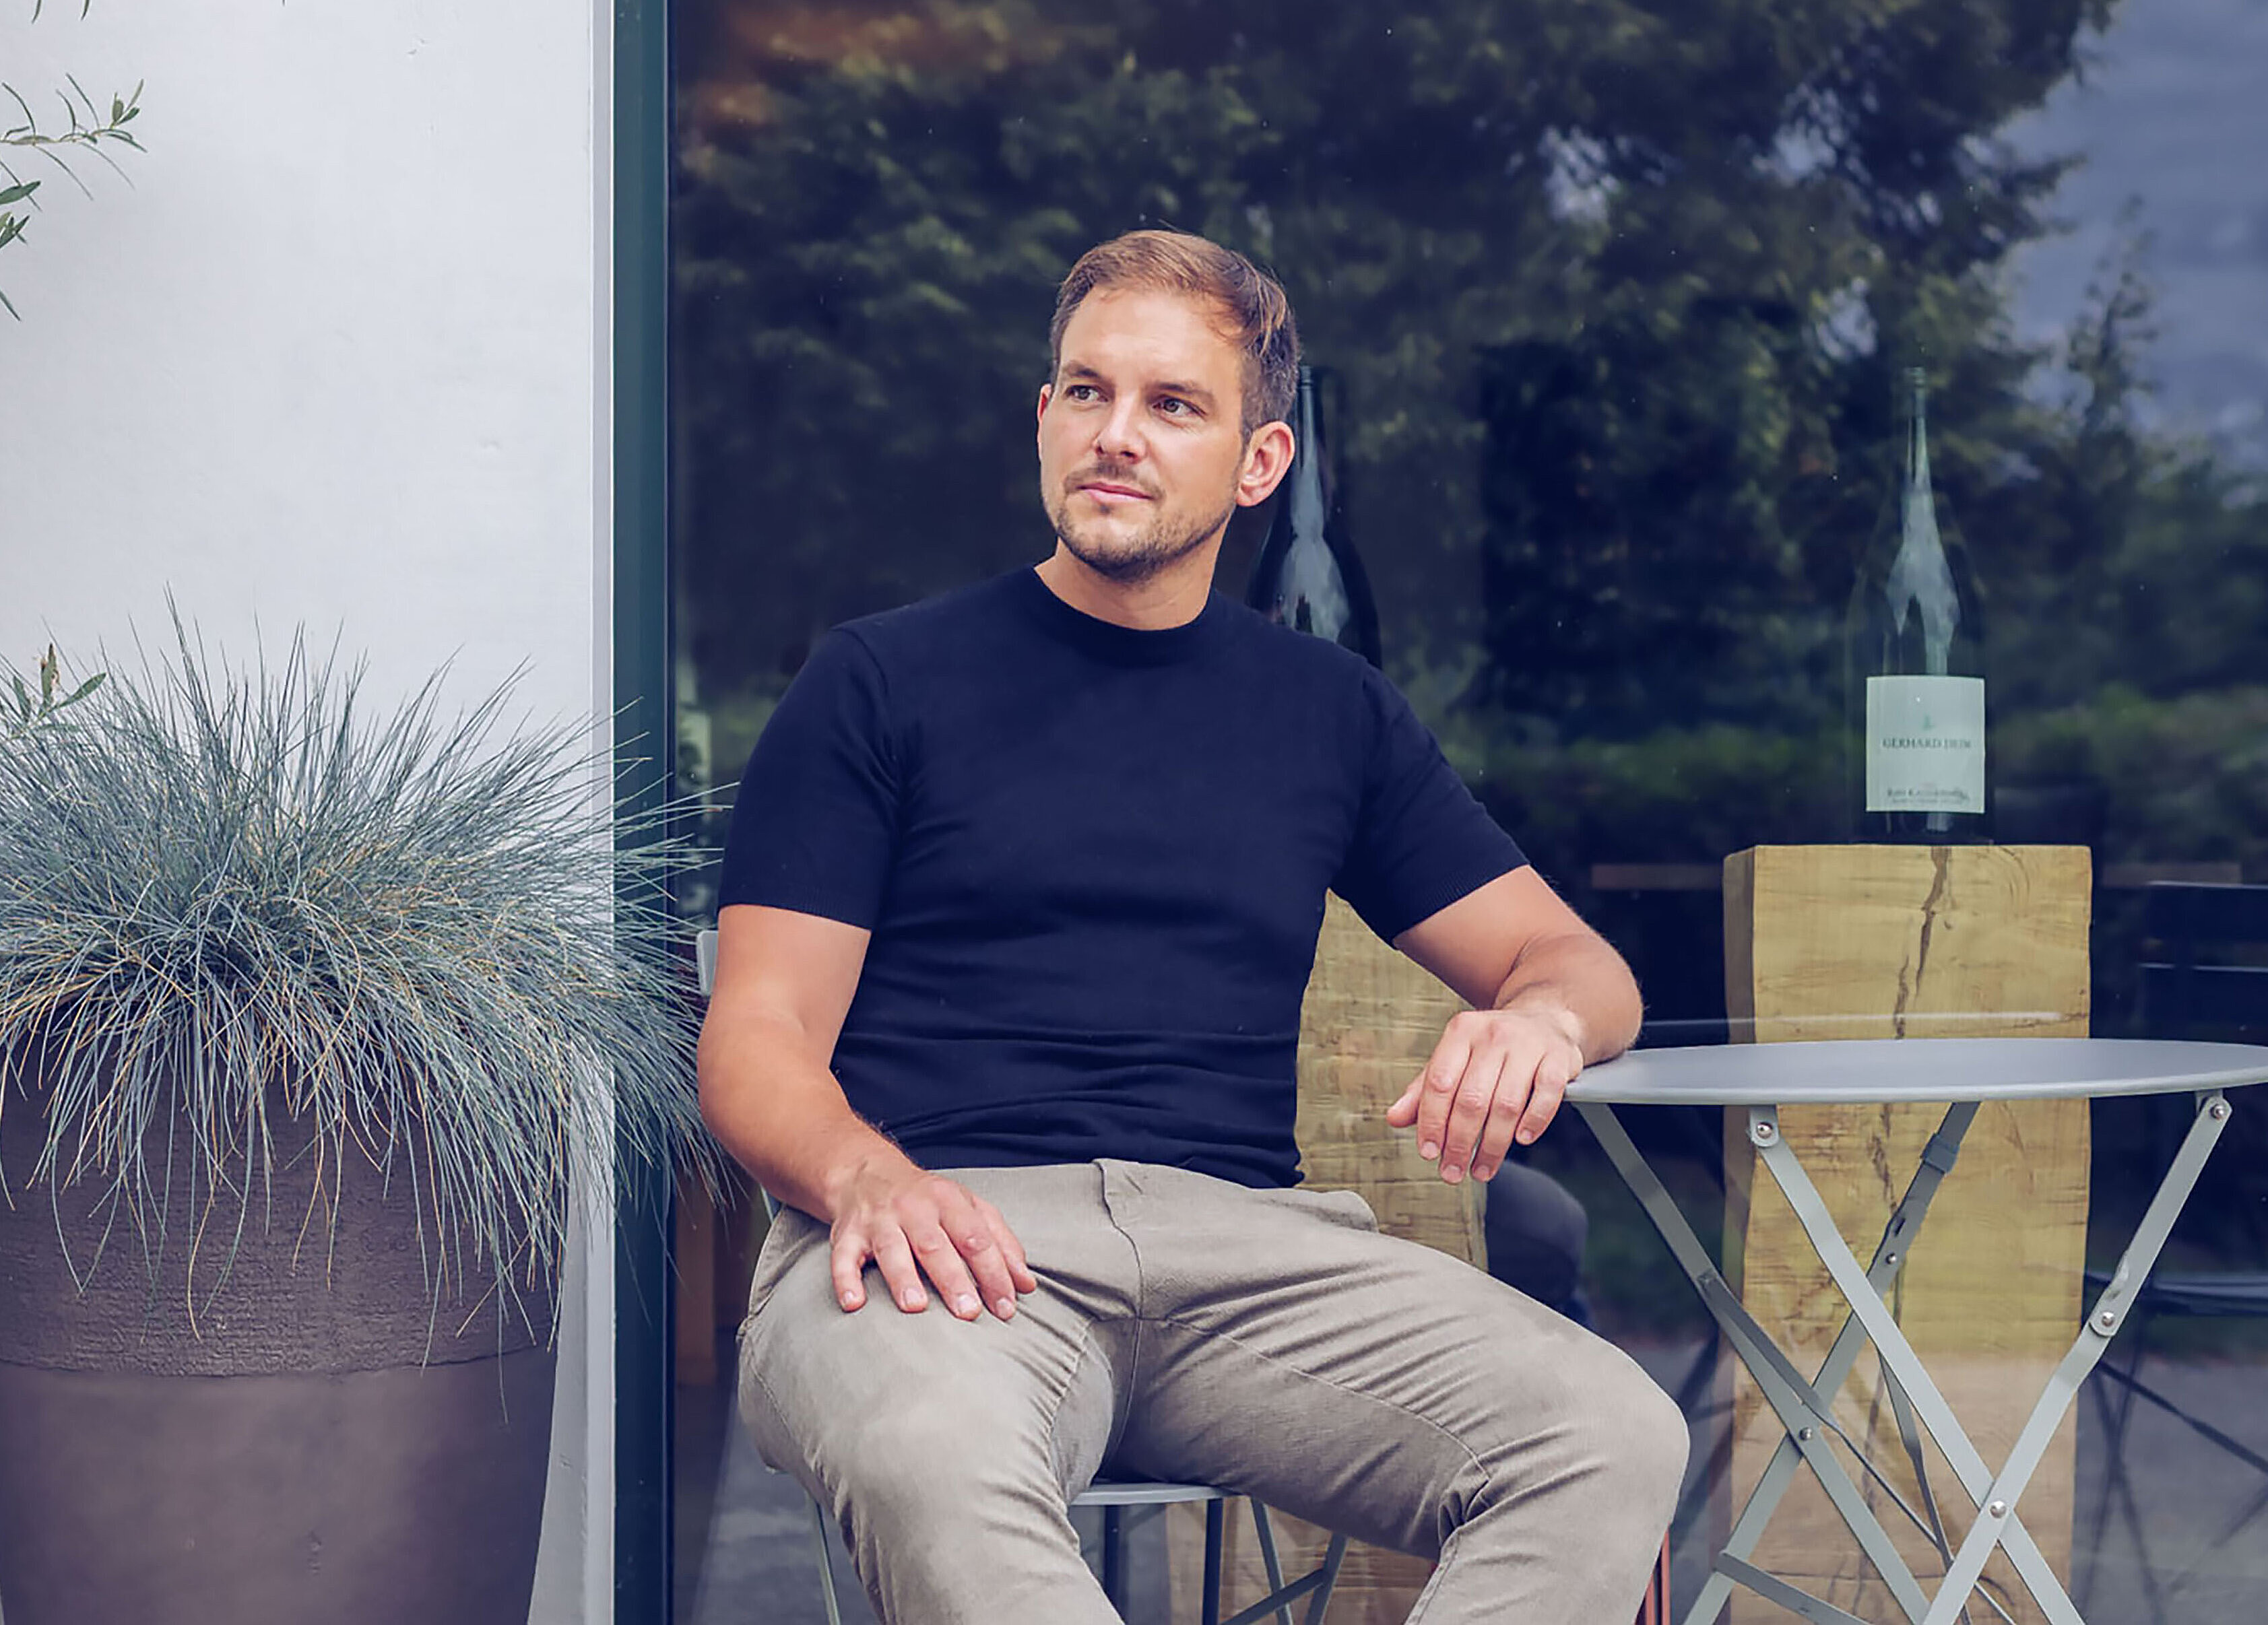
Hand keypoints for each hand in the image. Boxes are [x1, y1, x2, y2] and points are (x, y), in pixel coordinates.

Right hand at [825, 1156, 1038, 1321]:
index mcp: (950, 1202)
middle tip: (969, 1313)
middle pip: (935, 1245)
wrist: (866, 1172)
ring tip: (916, 1307)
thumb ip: (1001, 1243)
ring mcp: (879, 1220)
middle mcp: (914, 1209)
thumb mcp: (970, 1208)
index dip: (994, 1272)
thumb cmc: (929, 1200)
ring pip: (891, 1248)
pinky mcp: (848, 1233)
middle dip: (953, 1279)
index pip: (976, 1238)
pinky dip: (846, 1279)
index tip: (1006, 1307)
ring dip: (903, 1277)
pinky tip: (854, 1303)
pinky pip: (843, 1256)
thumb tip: (1026, 1285)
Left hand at [1387, 1003, 1585, 1184]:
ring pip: (1506, 1104)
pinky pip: (1546, 1095)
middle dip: (1460, 1143)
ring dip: (1493, 1145)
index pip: (1439, 1083)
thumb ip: (1424, 1089)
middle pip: (1472, 1099)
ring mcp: (1528, 1045)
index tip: (1429, 1153)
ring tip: (1482, 1170)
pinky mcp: (1558, 1058)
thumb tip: (1394, 1119)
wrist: (1545, 1019)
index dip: (1432, 1122)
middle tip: (1453, 1172)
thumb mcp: (1454, 1059)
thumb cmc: (1492, 1047)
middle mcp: (1493, 1035)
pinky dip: (1534, 1121)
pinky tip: (1521, 1140)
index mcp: (1460, 1032)